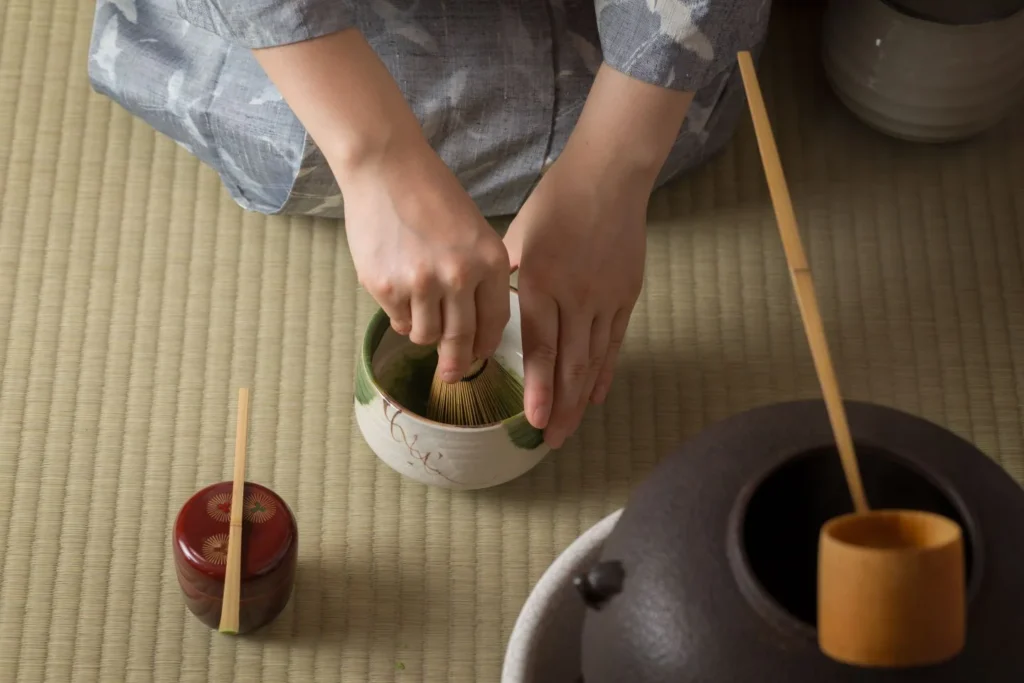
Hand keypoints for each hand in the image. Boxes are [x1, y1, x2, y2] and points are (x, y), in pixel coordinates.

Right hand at [253, 29, 510, 381]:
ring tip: (419, 314)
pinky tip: (399, 294)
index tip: (477, 356)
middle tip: (451, 374)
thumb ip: (481, 275)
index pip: (494, 323)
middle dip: (456, 363)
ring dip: (424, 333)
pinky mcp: (386, 286)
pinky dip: (400, 317)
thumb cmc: (432, 195)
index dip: (485, 346)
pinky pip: (398, 321)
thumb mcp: (475, 231)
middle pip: (462, 340)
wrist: (386, 167)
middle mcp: (459, 277)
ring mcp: (421, 284)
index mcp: (490, 262)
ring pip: (427, 336)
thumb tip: (475, 327)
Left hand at [504, 64, 692, 446]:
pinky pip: (614, 342)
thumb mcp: (515, 238)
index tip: (533, 421)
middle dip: (560, 408)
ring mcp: (605, 299)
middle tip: (552, 441)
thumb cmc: (555, 203)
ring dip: (580, 399)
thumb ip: (504, 279)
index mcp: (541, 283)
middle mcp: (575, 297)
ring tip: (570, 429)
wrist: (609, 178)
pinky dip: (604, 371)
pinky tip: (595, 396)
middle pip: (570, 364)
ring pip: (593, 360)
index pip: (542, 348)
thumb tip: (489, 311)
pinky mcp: (626, 295)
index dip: (539, 389)